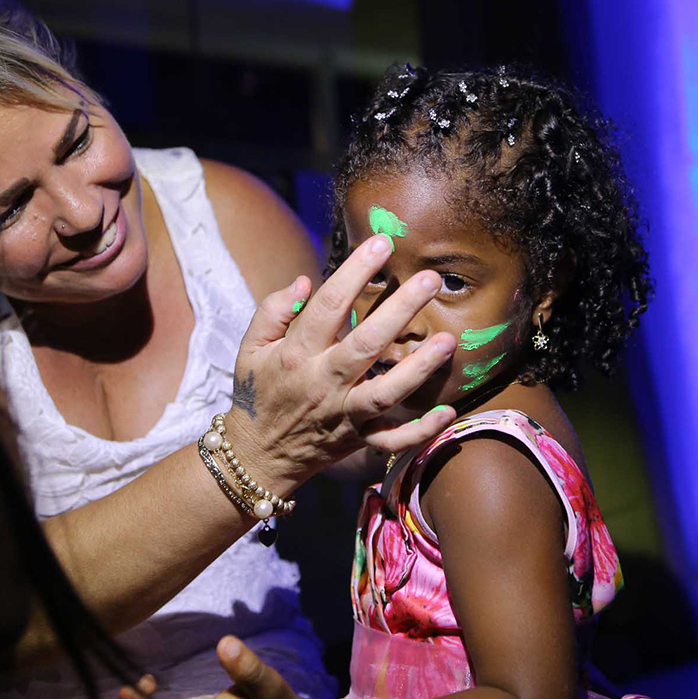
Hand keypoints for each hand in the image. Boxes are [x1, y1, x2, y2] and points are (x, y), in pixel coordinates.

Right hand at [223, 234, 456, 495]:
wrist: (257, 455)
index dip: (354, 272)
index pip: (328, 306)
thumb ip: (272, 311)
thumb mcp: (250, 348)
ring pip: (385, 392)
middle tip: (429, 280)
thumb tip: (304, 281)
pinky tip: (447, 412)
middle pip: (366, 344)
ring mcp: (343, 414)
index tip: (381, 243)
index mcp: (295, 354)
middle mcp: (323, 382)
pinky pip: (392, 440)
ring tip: (448, 341)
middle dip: (399, 310)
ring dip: (418, 369)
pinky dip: (420, 431)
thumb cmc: (258, 392)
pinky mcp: (358, 440)